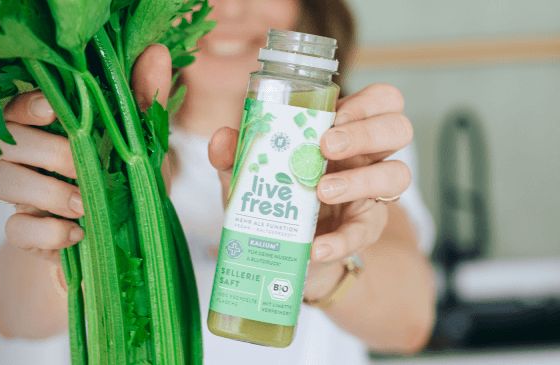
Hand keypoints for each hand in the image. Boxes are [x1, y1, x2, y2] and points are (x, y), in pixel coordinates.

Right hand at [0, 45, 172, 263]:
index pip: (17, 104)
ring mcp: (20, 194)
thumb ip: (143, 98)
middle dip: (47, 153)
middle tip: (84, 168)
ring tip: (83, 205)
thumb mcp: (139, 138)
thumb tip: (157, 53)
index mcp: (44, 124)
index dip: (27, 105)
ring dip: (43, 193)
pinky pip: (15, 230)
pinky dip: (46, 233)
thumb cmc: (124, 174)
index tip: (52, 111)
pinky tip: (78, 234)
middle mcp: (23, 154)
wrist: (125, 231)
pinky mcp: (25, 231)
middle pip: (7, 141)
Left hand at [208, 83, 412, 299]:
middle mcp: (366, 156)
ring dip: (361, 181)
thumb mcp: (249, 173)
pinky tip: (317, 246)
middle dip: (366, 133)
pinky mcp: (364, 230)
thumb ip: (234, 154)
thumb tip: (223, 138)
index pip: (381, 100)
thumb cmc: (274, 194)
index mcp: (343, 129)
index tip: (334, 116)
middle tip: (326, 147)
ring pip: (398, 176)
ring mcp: (371, 193)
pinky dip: (341, 240)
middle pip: (399, 128)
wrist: (282, 247)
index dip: (367, 103)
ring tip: (322, 191)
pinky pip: (366, 231)